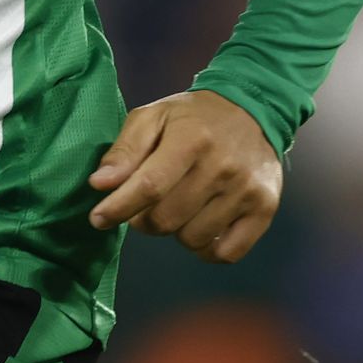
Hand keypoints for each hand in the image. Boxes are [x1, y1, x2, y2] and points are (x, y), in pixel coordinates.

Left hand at [87, 89, 283, 263]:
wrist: (252, 109)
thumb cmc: (192, 117)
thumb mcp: (153, 117)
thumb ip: (125, 150)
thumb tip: (100, 184)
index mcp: (191, 138)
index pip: (149, 186)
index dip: (118, 208)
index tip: (98, 218)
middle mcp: (223, 166)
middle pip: (167, 219)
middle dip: (143, 220)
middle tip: (143, 206)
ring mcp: (246, 190)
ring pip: (192, 239)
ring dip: (175, 231)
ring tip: (178, 207)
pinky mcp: (264, 209)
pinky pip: (226, 253)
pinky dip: (206, 249)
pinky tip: (200, 226)